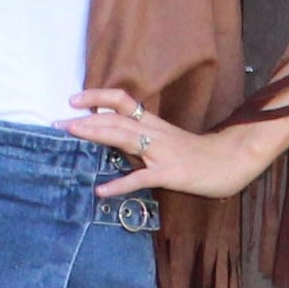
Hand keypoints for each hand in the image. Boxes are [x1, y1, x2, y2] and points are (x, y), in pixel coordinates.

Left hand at [64, 88, 257, 201]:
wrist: (231, 162)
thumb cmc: (199, 155)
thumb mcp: (167, 144)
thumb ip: (141, 143)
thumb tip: (113, 144)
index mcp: (154, 124)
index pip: (122, 101)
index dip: (98, 97)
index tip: (74, 99)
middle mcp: (155, 133)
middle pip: (116, 118)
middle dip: (85, 120)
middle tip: (57, 122)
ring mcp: (162, 153)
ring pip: (124, 138)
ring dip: (95, 135)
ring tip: (70, 135)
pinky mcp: (170, 174)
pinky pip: (141, 178)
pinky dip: (119, 183)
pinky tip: (101, 190)